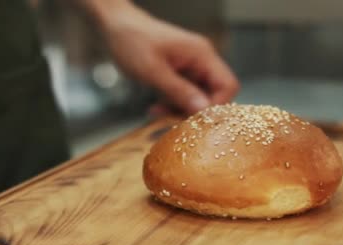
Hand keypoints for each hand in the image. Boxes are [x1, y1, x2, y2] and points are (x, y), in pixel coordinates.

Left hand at [90, 2, 239, 115]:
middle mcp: (200, 60)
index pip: (228, 86)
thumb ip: (179, 91)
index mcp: (201, 55)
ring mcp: (190, 67)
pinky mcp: (178, 73)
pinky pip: (184, 94)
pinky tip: (156, 107)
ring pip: (197, 97)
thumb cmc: (132, 41)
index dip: (216, 106)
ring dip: (180, 109)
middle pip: (214, 94)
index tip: (195, 119)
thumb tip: (203, 110)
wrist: (115, 27)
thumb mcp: (153, 71)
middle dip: (194, 111)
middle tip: (172, 119)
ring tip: (159, 112)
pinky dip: (172, 103)